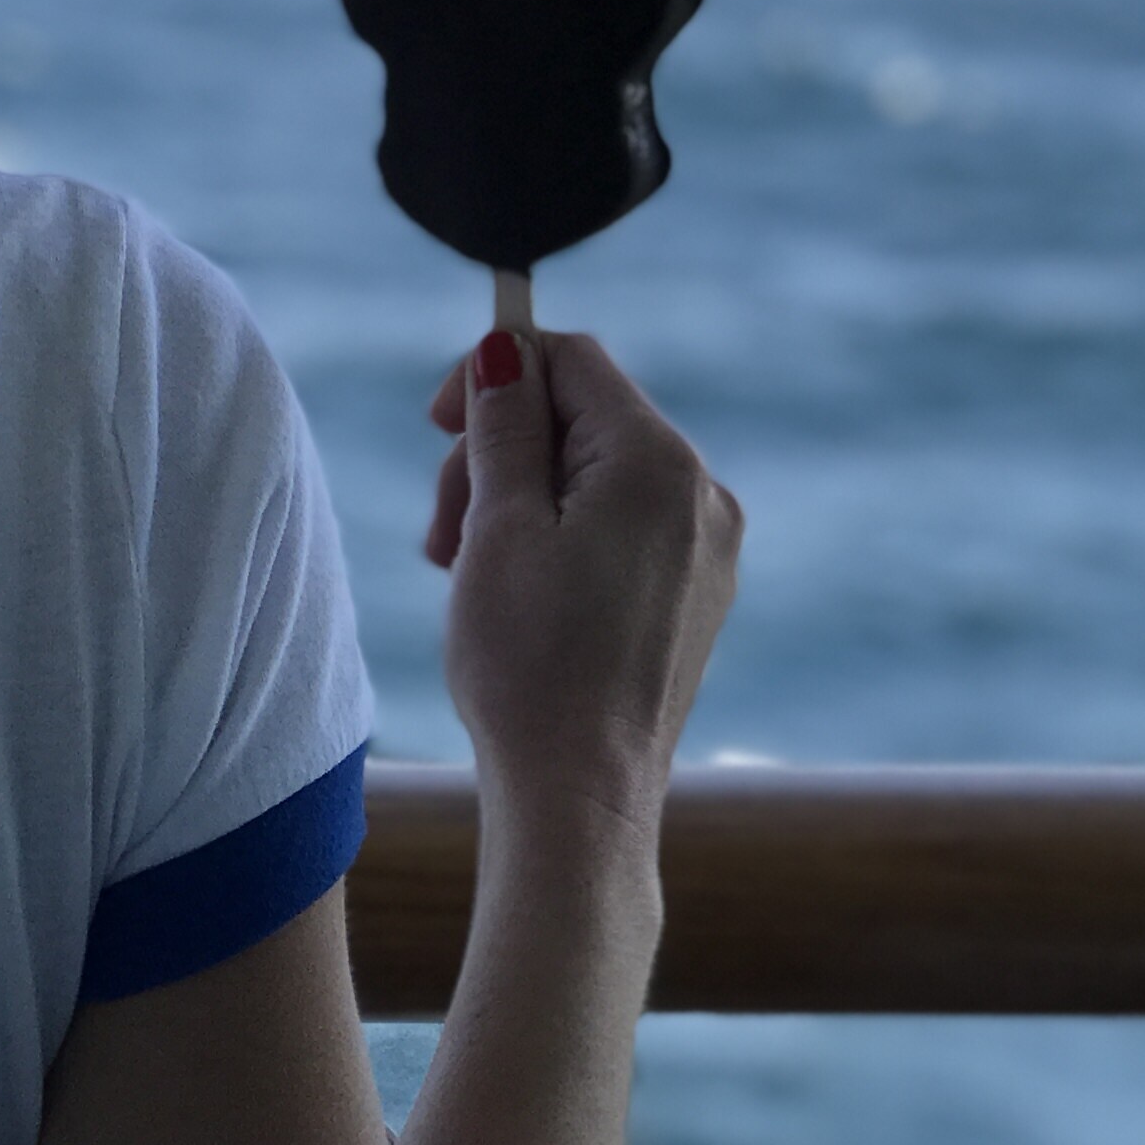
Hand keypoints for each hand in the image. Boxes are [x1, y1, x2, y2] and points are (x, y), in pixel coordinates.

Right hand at [421, 329, 740, 837]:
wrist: (580, 795)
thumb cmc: (530, 664)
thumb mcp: (498, 527)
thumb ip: (504, 426)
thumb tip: (506, 348)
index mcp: (658, 464)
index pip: (571, 360)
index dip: (494, 375)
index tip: (437, 427)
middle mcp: (703, 495)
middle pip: (582, 417)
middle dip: (499, 452)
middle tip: (440, 532)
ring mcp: (708, 549)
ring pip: (596, 473)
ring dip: (520, 499)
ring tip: (466, 570)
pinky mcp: (696, 594)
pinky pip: (622, 525)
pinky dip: (561, 536)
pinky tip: (518, 592)